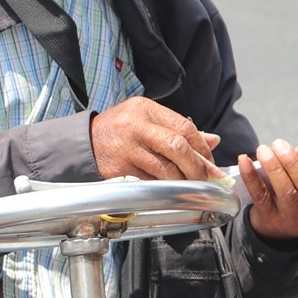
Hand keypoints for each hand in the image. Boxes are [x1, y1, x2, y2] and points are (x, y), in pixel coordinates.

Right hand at [90, 96, 224, 181]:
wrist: (84, 143)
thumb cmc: (121, 129)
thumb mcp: (147, 119)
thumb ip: (178, 129)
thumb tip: (213, 141)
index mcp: (146, 109)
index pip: (184, 128)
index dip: (203, 148)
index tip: (211, 162)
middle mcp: (136, 127)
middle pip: (177, 147)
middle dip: (197, 167)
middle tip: (206, 178)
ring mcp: (126, 149)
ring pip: (165, 170)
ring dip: (182, 181)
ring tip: (188, 184)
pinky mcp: (119, 170)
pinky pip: (151, 183)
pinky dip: (164, 188)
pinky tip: (168, 188)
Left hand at [240, 139, 297, 240]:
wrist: (275, 229)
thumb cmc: (295, 196)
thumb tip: (297, 150)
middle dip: (292, 163)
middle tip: (279, 144)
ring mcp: (291, 219)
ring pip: (286, 192)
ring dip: (274, 168)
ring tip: (264, 151)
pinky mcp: (270, 220)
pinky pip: (261, 197)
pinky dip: (251, 177)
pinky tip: (244, 161)